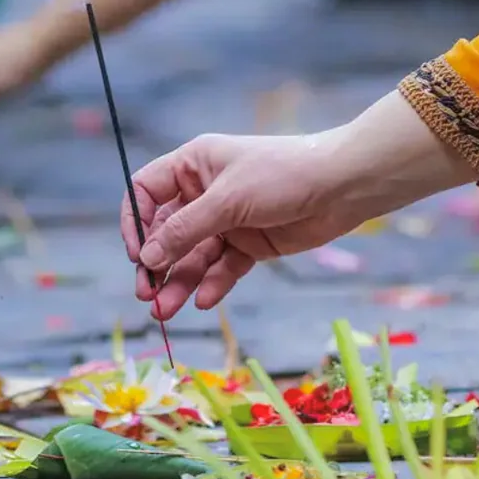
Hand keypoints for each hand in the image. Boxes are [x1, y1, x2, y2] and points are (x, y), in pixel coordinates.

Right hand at [125, 133, 365, 319]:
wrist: (343, 186)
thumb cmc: (282, 175)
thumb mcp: (227, 200)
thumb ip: (185, 230)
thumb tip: (146, 258)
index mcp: (193, 166)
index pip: (146, 192)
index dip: (136, 223)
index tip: (137, 255)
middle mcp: (205, 193)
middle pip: (165, 232)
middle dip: (155, 265)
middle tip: (147, 296)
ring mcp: (227, 220)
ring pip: (193, 256)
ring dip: (179, 283)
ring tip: (166, 312)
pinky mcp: (250, 244)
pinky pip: (223, 267)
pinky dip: (213, 284)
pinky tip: (204, 301)